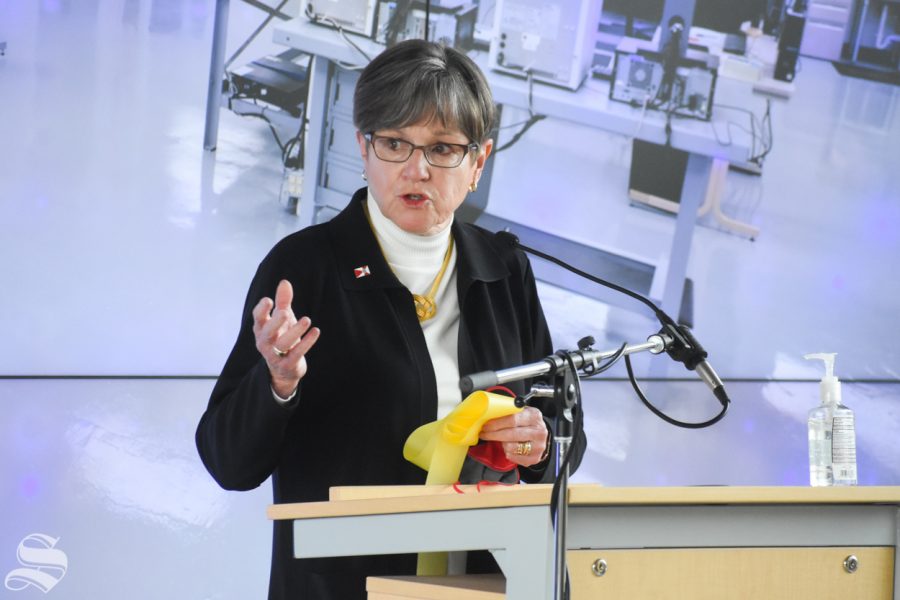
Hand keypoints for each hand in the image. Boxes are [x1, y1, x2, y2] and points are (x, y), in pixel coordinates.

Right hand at [252, 280, 320, 397]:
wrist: (284, 369)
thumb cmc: (281, 336)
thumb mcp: (282, 319)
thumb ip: (283, 301)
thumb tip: (284, 282)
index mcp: (261, 329)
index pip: (258, 318)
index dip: (261, 310)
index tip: (269, 300)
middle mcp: (265, 342)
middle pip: (268, 332)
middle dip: (275, 322)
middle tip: (285, 312)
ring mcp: (275, 355)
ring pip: (283, 343)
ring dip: (295, 331)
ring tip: (307, 319)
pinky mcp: (288, 364)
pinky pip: (297, 353)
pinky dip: (307, 342)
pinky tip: (316, 331)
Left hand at [478, 407, 548, 467]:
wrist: (540, 435)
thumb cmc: (526, 422)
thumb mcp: (521, 412)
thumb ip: (509, 412)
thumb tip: (488, 414)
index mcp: (534, 416)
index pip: (512, 419)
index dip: (497, 423)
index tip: (486, 425)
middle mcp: (539, 432)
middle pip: (511, 434)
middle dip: (493, 434)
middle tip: (484, 433)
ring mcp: (538, 446)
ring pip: (510, 447)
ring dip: (501, 443)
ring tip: (499, 439)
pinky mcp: (535, 458)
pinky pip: (513, 456)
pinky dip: (507, 452)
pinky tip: (507, 446)